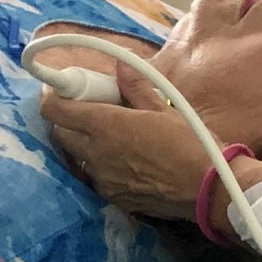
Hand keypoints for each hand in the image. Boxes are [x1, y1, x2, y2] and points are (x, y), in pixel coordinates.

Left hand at [42, 63, 214, 222]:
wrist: (208, 189)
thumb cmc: (190, 143)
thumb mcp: (165, 108)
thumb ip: (136, 86)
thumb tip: (120, 64)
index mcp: (105, 125)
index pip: (54, 110)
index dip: (54, 97)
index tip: (65, 90)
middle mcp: (95, 154)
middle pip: (60, 134)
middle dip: (68, 120)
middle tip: (91, 110)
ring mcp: (101, 179)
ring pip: (78, 157)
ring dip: (86, 144)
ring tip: (112, 138)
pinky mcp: (113, 198)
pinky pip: (96, 177)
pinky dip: (102, 166)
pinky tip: (126, 162)